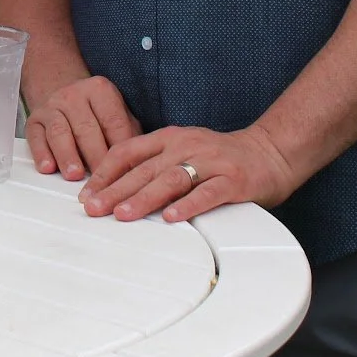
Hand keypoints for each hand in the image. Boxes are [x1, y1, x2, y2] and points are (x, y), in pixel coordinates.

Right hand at [25, 75, 139, 180]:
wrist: (64, 95)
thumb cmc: (97, 113)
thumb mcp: (118, 114)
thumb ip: (129, 134)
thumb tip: (140, 163)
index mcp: (100, 90)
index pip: (112, 121)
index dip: (120, 148)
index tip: (126, 171)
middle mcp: (74, 94)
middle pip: (86, 128)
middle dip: (95, 156)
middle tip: (102, 181)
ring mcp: (52, 106)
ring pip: (60, 132)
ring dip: (67, 155)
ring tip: (74, 175)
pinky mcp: (33, 120)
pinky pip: (36, 137)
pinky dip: (41, 153)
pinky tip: (48, 167)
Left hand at [79, 125, 298, 223]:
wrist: (271, 152)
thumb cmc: (221, 157)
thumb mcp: (182, 150)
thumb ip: (154, 164)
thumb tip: (116, 187)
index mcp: (169, 138)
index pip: (128, 151)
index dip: (105, 172)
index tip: (85, 192)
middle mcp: (186, 146)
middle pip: (144, 169)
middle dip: (115, 190)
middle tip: (93, 208)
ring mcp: (210, 162)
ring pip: (171, 179)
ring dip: (145, 198)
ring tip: (124, 215)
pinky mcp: (233, 180)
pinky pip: (207, 193)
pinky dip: (188, 205)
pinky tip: (171, 218)